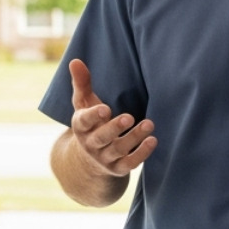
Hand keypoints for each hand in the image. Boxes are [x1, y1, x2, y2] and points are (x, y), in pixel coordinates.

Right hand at [68, 59, 155, 176]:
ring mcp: (104, 158)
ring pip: (118, 150)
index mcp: (81, 127)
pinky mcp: (118, 168)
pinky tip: (153, 141)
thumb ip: (82, 83)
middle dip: (115, 128)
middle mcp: (91, 144)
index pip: (84, 122)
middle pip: (102, 138)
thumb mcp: (84, 104)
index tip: (105, 109)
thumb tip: (75, 60)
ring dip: (134, 137)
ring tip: (149, 124)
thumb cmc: (91, 123)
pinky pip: (129, 164)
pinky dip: (141, 154)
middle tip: (129, 117)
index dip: (93, 116)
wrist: (89, 161)